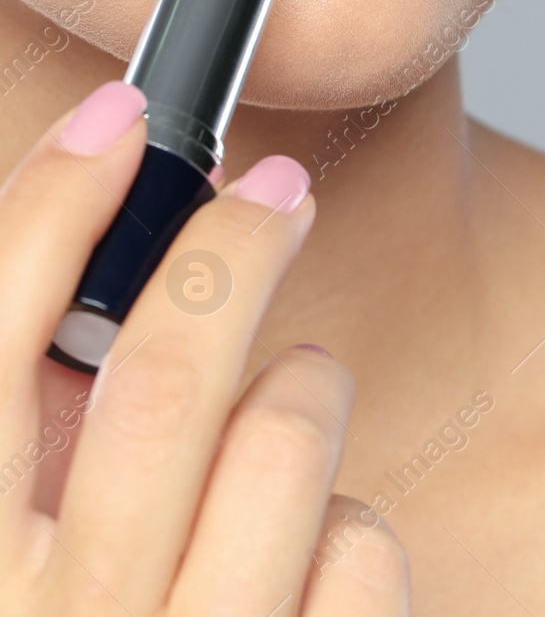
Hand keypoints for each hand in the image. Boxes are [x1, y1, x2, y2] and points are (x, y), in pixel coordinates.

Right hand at [0, 81, 407, 614]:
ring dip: (304, 389)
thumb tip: (71, 329)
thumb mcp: (4, 570)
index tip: (119, 121)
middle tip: (278, 191)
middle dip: (232, 250)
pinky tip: (308, 558)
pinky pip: (361, 545)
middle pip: (167, 374)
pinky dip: (347, 524)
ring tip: (292, 401)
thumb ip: (14, 471)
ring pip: (288, 437)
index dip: (50, 209)